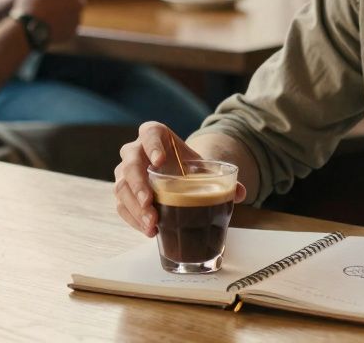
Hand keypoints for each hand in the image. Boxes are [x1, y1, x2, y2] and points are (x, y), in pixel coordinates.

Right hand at [13, 0, 85, 41]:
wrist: (27, 30)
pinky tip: (49, 21)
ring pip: (73, 10)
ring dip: (65, 8)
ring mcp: (77, 19)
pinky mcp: (72, 32)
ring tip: (48, 10)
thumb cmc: (31, 3)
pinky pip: (69, 23)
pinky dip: (62, 21)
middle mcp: (80, 4)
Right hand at [114, 122, 247, 236]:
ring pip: (122, 187)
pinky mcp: (124, 192)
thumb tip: (241, 193)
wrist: (177, 174)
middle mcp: (135, 150)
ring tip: (152, 224)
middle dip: (138, 185)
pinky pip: (122, 205)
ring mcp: (126, 171)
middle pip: (130, 163)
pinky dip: (134, 219)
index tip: (160, 161)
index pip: (149, 133)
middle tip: (151, 203)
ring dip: (135, 207)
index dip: (152, 145)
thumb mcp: (203, 166)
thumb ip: (222, 177)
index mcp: (154, 134)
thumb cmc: (188, 166)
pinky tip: (149, 230)